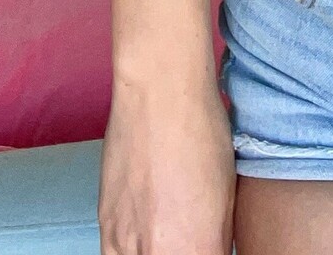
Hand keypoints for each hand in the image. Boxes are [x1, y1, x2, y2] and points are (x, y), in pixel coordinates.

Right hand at [99, 75, 234, 254]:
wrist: (159, 93)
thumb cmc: (203, 132)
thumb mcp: (228, 195)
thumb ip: (216, 240)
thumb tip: (211, 251)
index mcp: (197, 249)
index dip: (210, 253)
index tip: (210, 244)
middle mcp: (157, 254)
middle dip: (182, 251)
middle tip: (189, 237)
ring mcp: (124, 242)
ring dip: (156, 252)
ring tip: (167, 235)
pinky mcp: (104, 225)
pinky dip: (131, 252)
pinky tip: (144, 238)